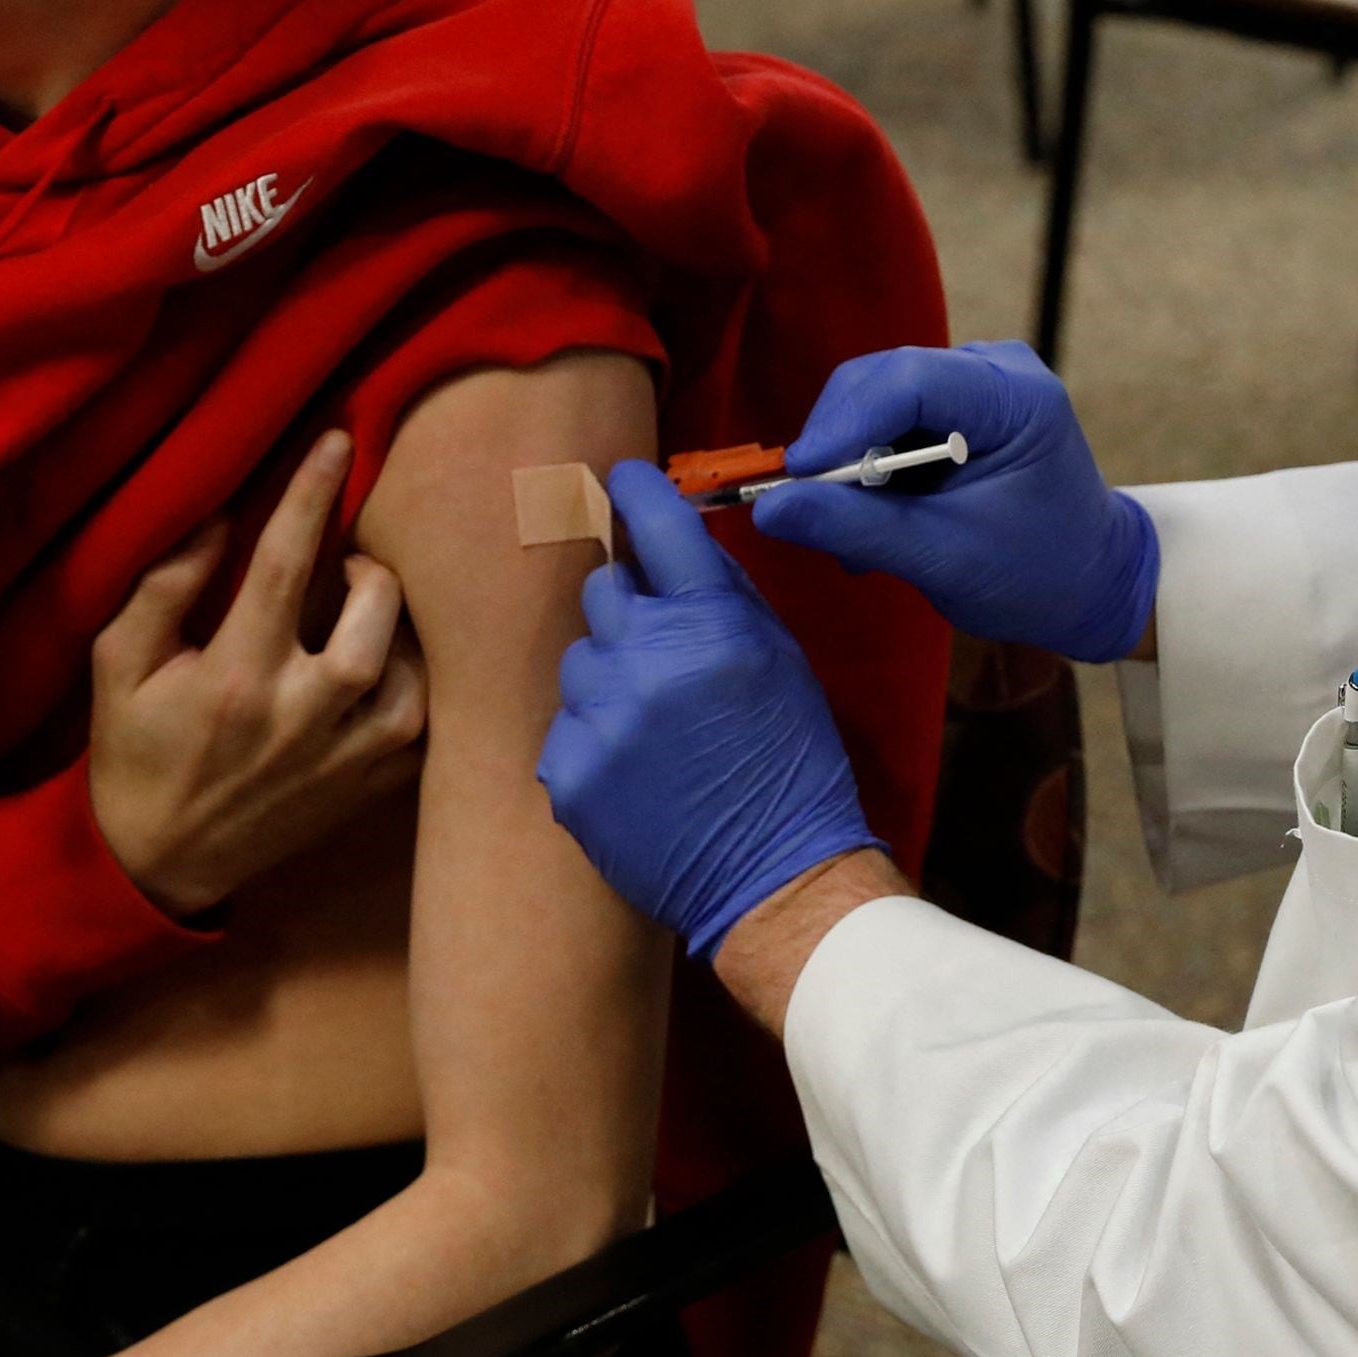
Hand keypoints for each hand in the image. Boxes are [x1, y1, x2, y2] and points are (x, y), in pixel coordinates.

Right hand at [86, 429, 426, 917]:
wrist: (162, 865)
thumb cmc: (136, 751)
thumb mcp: (120, 666)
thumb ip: (164, 587)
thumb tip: (220, 514)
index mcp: (235, 677)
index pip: (283, 564)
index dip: (312, 494)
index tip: (337, 441)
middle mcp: (301, 716)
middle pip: (374, 615)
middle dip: (370, 571)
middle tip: (347, 564)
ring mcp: (346, 759)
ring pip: (414, 673)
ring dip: (400, 632)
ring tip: (367, 618)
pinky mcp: (372, 791)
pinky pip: (424, 725)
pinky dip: (416, 687)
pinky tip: (385, 673)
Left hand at [538, 462, 880, 959]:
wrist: (775, 878)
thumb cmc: (792, 763)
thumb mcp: (779, 660)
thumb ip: (724, 597)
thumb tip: (678, 543)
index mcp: (710, 622)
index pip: (655, 524)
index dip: (637, 491)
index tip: (622, 479)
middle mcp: (646, 658)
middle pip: (602, 590)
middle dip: (630, 612)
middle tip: (665, 656)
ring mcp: (600, 718)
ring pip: (579, 661)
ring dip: (609, 679)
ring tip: (654, 729)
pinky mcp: (568, 773)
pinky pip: (565, 726)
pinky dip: (594, 740)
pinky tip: (636, 772)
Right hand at [748, 340, 1156, 663]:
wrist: (1090, 585)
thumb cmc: (1038, 576)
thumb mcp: (944, 560)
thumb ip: (858, 529)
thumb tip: (768, 508)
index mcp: (1015, 397)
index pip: (911, 379)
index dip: (844, 423)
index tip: (796, 476)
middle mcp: (994, 370)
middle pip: (882, 381)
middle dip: (838, 446)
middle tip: (813, 515)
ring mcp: (974, 382)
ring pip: (874, 400)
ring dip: (847, 464)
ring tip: (849, 537)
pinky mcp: (954, 405)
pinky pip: (886, 419)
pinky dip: (865, 468)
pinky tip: (869, 522)